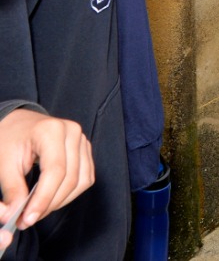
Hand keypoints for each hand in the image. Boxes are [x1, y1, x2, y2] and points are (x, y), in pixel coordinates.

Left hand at [0, 108, 93, 243]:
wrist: (19, 124)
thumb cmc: (10, 139)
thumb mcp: (4, 163)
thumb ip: (12, 189)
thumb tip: (14, 215)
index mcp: (51, 131)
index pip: (55, 171)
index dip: (43, 198)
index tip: (28, 219)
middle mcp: (73, 133)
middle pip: (70, 178)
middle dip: (49, 204)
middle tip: (28, 220)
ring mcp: (83, 140)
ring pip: (81, 181)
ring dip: (61, 201)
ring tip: (38, 211)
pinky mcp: (85, 150)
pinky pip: (86, 178)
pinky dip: (70, 193)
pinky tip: (52, 199)